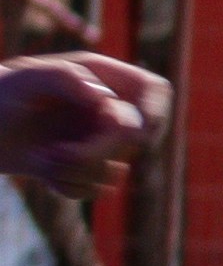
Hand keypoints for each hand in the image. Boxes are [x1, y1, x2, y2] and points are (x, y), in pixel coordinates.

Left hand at [0, 52, 164, 192]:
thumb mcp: (23, 78)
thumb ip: (66, 77)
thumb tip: (106, 100)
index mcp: (99, 77)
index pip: (153, 90)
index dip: (155, 112)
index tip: (135, 133)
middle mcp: (103, 108)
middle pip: (136, 137)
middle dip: (99, 151)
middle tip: (58, 152)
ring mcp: (93, 140)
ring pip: (117, 169)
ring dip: (79, 171)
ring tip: (42, 158)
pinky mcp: (79, 168)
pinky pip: (95, 189)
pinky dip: (68, 186)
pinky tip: (42, 172)